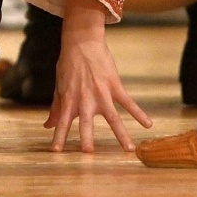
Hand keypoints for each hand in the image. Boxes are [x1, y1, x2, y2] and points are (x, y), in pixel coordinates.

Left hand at [44, 0, 151, 152]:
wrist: (81, 43)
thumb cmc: (68, 66)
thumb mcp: (59, 87)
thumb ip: (56, 109)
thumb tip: (47, 126)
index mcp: (70, 101)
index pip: (62, 124)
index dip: (58, 138)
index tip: (56, 152)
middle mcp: (85, 100)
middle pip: (86, 123)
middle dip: (87, 138)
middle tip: (88, 153)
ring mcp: (101, 94)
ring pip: (113, 118)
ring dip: (121, 134)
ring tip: (128, 150)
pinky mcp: (114, 86)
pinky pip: (128, 102)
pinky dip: (139, 113)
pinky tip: (148, 124)